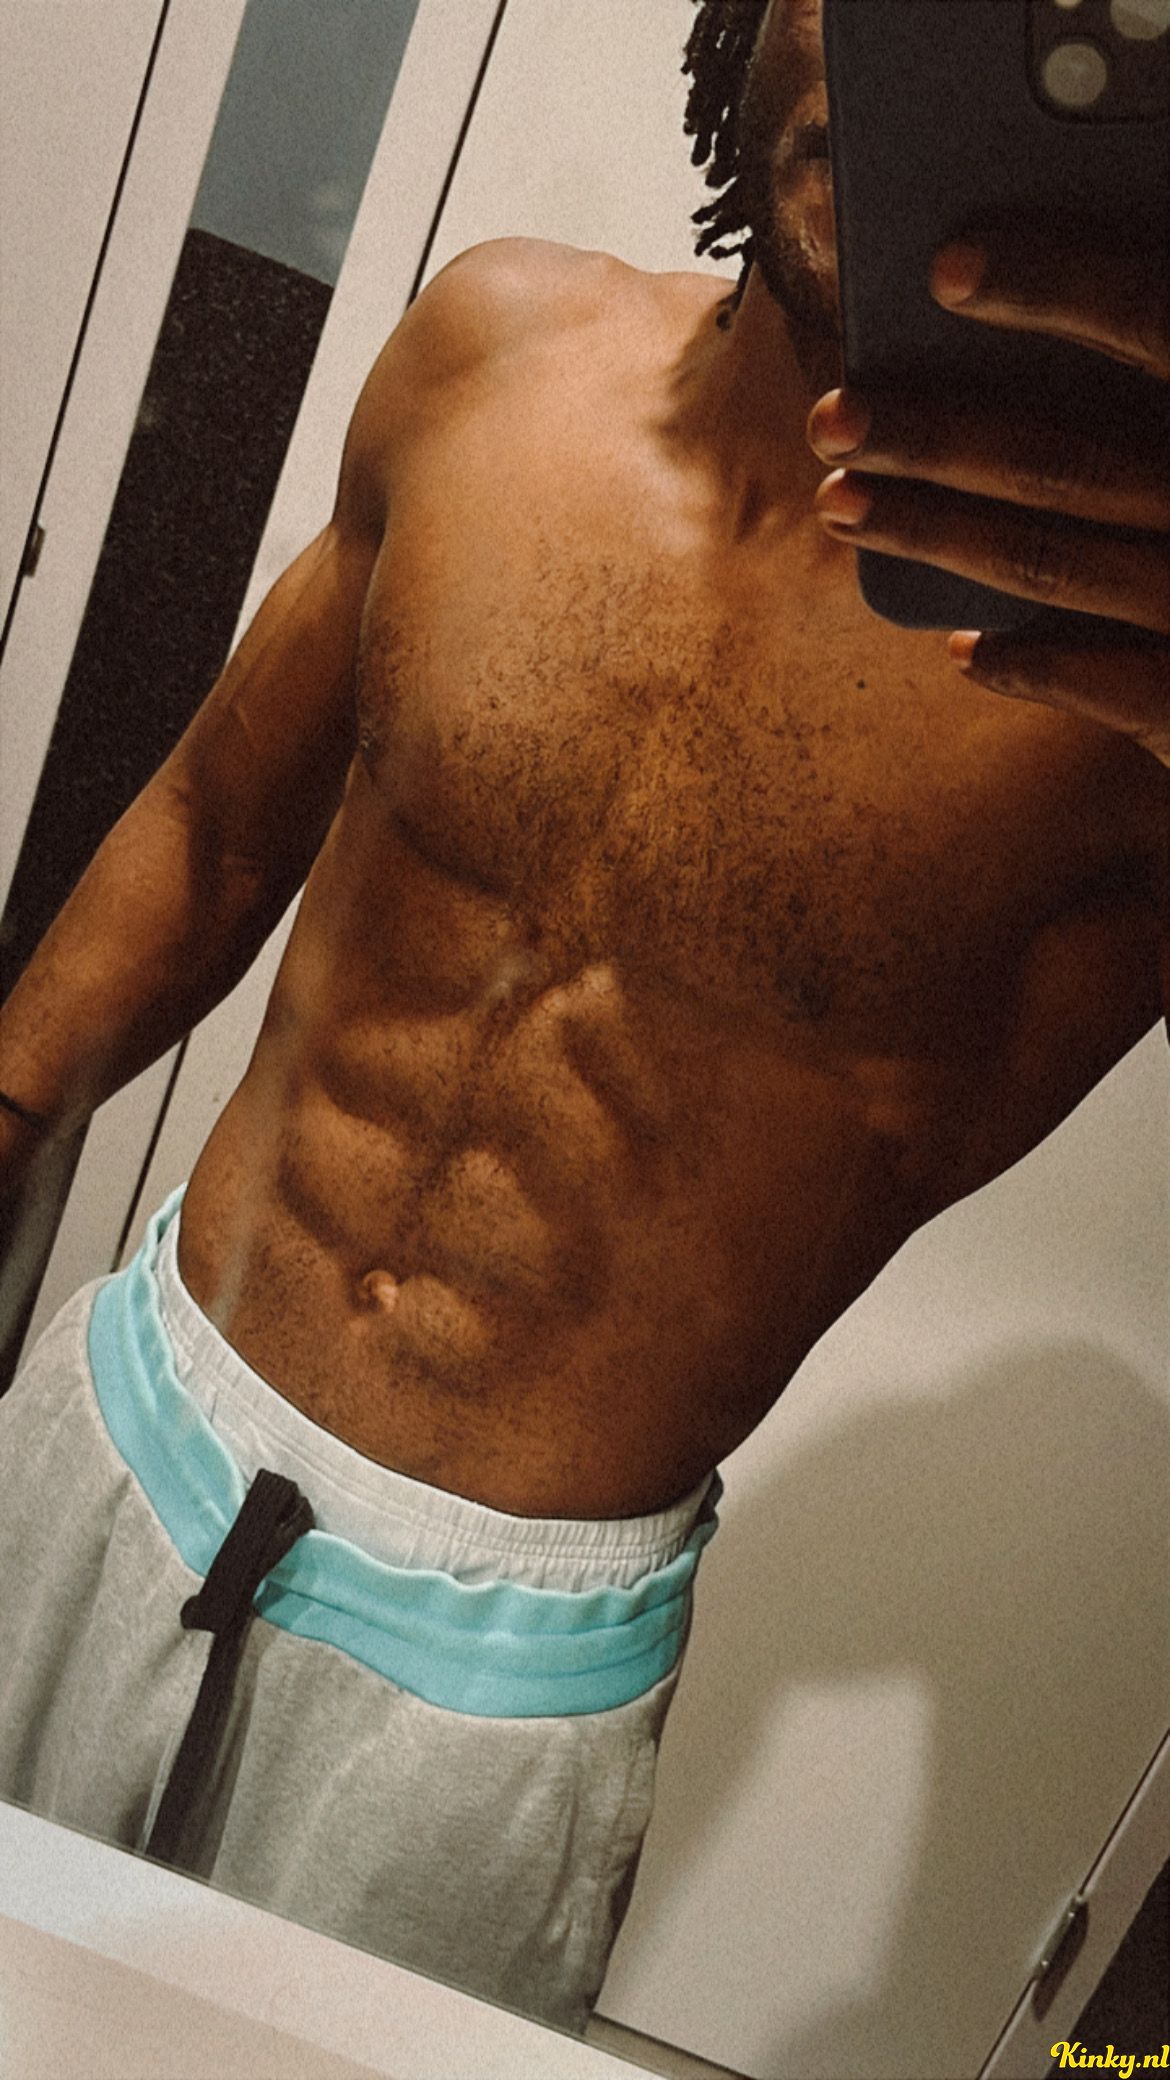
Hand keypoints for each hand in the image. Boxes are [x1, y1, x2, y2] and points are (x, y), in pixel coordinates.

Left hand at [807, 230, 1169, 762]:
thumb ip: (1166, 358)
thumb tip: (1056, 264)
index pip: (1169, 318)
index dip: (1061, 287)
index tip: (946, 266)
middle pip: (1073, 459)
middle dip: (939, 435)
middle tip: (837, 414)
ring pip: (1062, 565)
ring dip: (943, 534)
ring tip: (846, 502)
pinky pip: (1104, 686)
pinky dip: (1026, 665)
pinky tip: (965, 648)